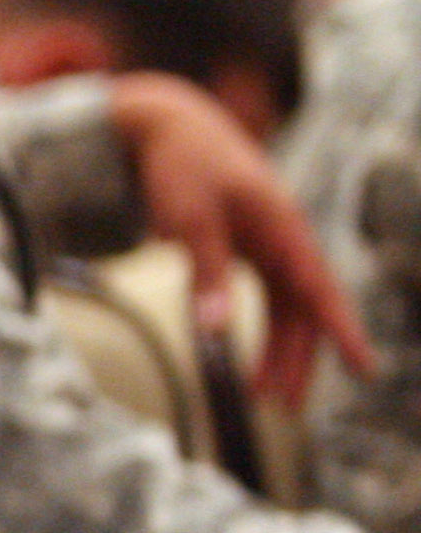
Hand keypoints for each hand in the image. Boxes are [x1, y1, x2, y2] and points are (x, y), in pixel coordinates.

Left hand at [108, 70, 371, 406]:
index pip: (319, 290)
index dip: (342, 332)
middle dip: (297, 360)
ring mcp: (269, 243)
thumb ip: (206, 273)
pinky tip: (252, 354)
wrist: (168, 126)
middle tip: (282, 407)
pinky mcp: (249, 247)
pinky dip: (261, 327)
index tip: (364, 368)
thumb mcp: (190, 218)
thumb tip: (217, 330)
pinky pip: (268, 296)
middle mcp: (284, 238)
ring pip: (285, 308)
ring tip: (262, 394)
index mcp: (282, 227)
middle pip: (302, 310)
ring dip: (277, 350)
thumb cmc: (182, 164)